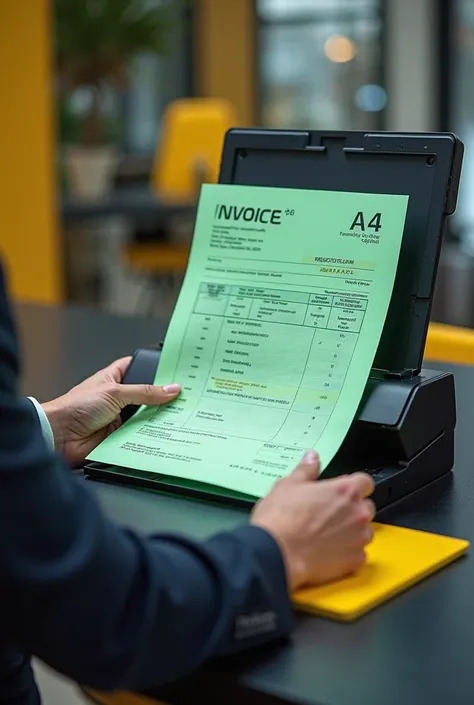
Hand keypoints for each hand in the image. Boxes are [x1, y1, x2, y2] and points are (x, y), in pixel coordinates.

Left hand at [42, 357, 179, 466]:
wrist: (59, 436)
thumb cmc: (76, 407)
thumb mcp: (114, 392)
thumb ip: (144, 392)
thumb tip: (170, 389)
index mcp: (113, 379)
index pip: (137, 367)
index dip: (154, 367)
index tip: (175, 370)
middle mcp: (118, 398)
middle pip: (146, 395)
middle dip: (162, 397)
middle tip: (184, 396)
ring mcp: (119, 418)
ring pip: (145, 417)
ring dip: (157, 418)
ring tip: (180, 415)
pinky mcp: (120, 437)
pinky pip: (140, 435)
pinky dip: (150, 435)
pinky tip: (165, 433)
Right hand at [251, 451, 374, 590]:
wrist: (276, 553)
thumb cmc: (281, 518)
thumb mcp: (289, 484)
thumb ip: (306, 470)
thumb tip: (312, 458)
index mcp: (345, 490)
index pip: (365, 482)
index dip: (354, 485)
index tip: (343, 490)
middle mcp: (358, 513)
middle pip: (366, 507)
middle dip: (353, 509)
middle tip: (330, 513)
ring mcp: (359, 539)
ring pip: (364, 531)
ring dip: (352, 531)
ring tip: (328, 534)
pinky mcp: (354, 561)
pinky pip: (358, 554)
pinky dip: (347, 552)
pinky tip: (328, 551)